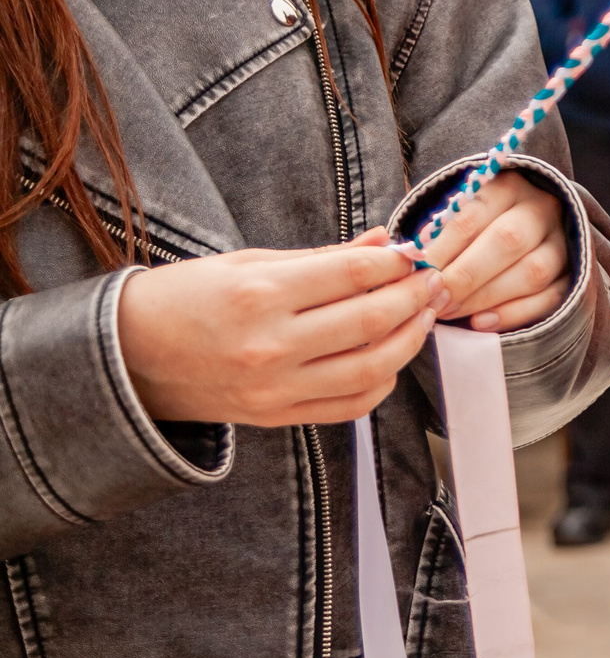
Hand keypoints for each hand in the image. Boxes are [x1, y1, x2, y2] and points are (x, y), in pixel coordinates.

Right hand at [118, 229, 447, 424]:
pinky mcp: (278, 415)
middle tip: (433, 280)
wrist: (127, 358)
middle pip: (372, 318)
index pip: (353, 273)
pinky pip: (351, 404)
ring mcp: (276, 387)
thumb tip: (384, 242)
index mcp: (259, 294)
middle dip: (414, 296)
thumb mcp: (247, 262)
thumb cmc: (184, 300)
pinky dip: (383, 381)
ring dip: (411, 338)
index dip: (396, 261)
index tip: (415, 252)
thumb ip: (323, 257)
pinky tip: (392, 357)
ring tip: (424, 315)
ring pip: (373, 366)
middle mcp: (272, 344)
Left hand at [410, 170, 569, 330]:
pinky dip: (513, 314)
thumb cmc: (474, 224)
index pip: (472, 216)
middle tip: (433, 299)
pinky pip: (548, 300)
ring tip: (449, 312)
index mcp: (508, 186)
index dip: (442, 248)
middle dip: (464, 276)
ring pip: (531, 272)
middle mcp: (542, 210)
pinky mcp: (573, 276)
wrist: (523, 226)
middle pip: (506, 242)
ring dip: (484, 297)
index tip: (415, 273)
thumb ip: (435, 232)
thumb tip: (408, 260)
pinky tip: (481, 323)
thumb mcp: (455, 213)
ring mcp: (563, 244)